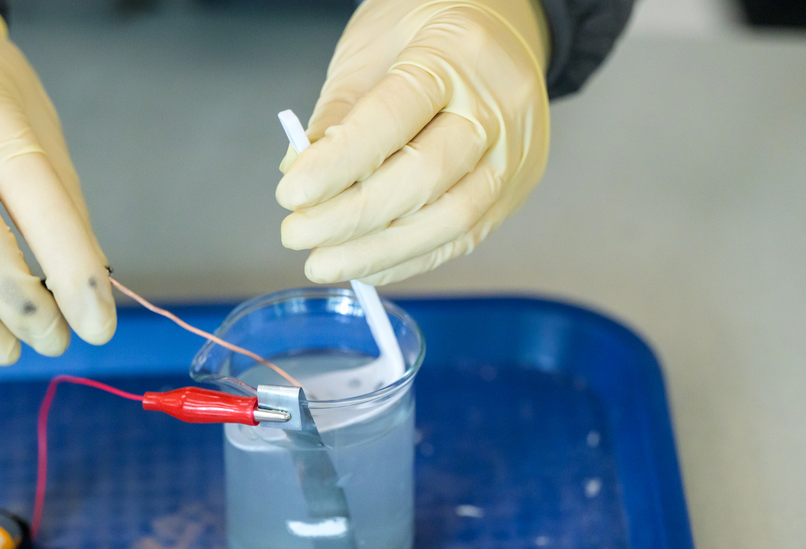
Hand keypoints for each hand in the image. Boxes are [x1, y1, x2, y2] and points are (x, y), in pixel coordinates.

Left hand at [277, 0, 550, 285]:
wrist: (500, 25)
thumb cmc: (427, 28)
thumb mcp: (371, 48)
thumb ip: (337, 113)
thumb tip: (298, 173)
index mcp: (456, 55)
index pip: (392, 120)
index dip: (337, 166)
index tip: (291, 195)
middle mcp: (497, 108)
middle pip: (424, 177)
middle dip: (351, 217)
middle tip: (296, 234)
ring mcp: (514, 154)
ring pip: (450, 220)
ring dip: (378, 251)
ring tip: (323, 263)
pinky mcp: (514, 190)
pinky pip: (462, 238)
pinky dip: (408, 258)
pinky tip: (366, 267)